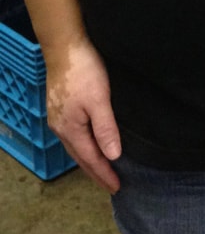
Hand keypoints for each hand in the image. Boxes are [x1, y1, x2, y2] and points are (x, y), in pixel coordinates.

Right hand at [45, 37, 121, 192]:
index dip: (104, 174)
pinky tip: (89, 142)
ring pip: (75, 146)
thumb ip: (105, 128)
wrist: (65, 45)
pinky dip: (83, 145)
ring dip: (89, 159)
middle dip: (96, 171)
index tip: (117, 187)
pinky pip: (73, 135)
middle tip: (111, 184)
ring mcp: (58, 117)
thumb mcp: (99, 99)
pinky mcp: (60, 106)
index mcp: (71, 129)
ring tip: (101, 168)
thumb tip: (113, 156)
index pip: (90, 159)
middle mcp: (61, 127)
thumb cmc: (84, 70)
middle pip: (80, 156)